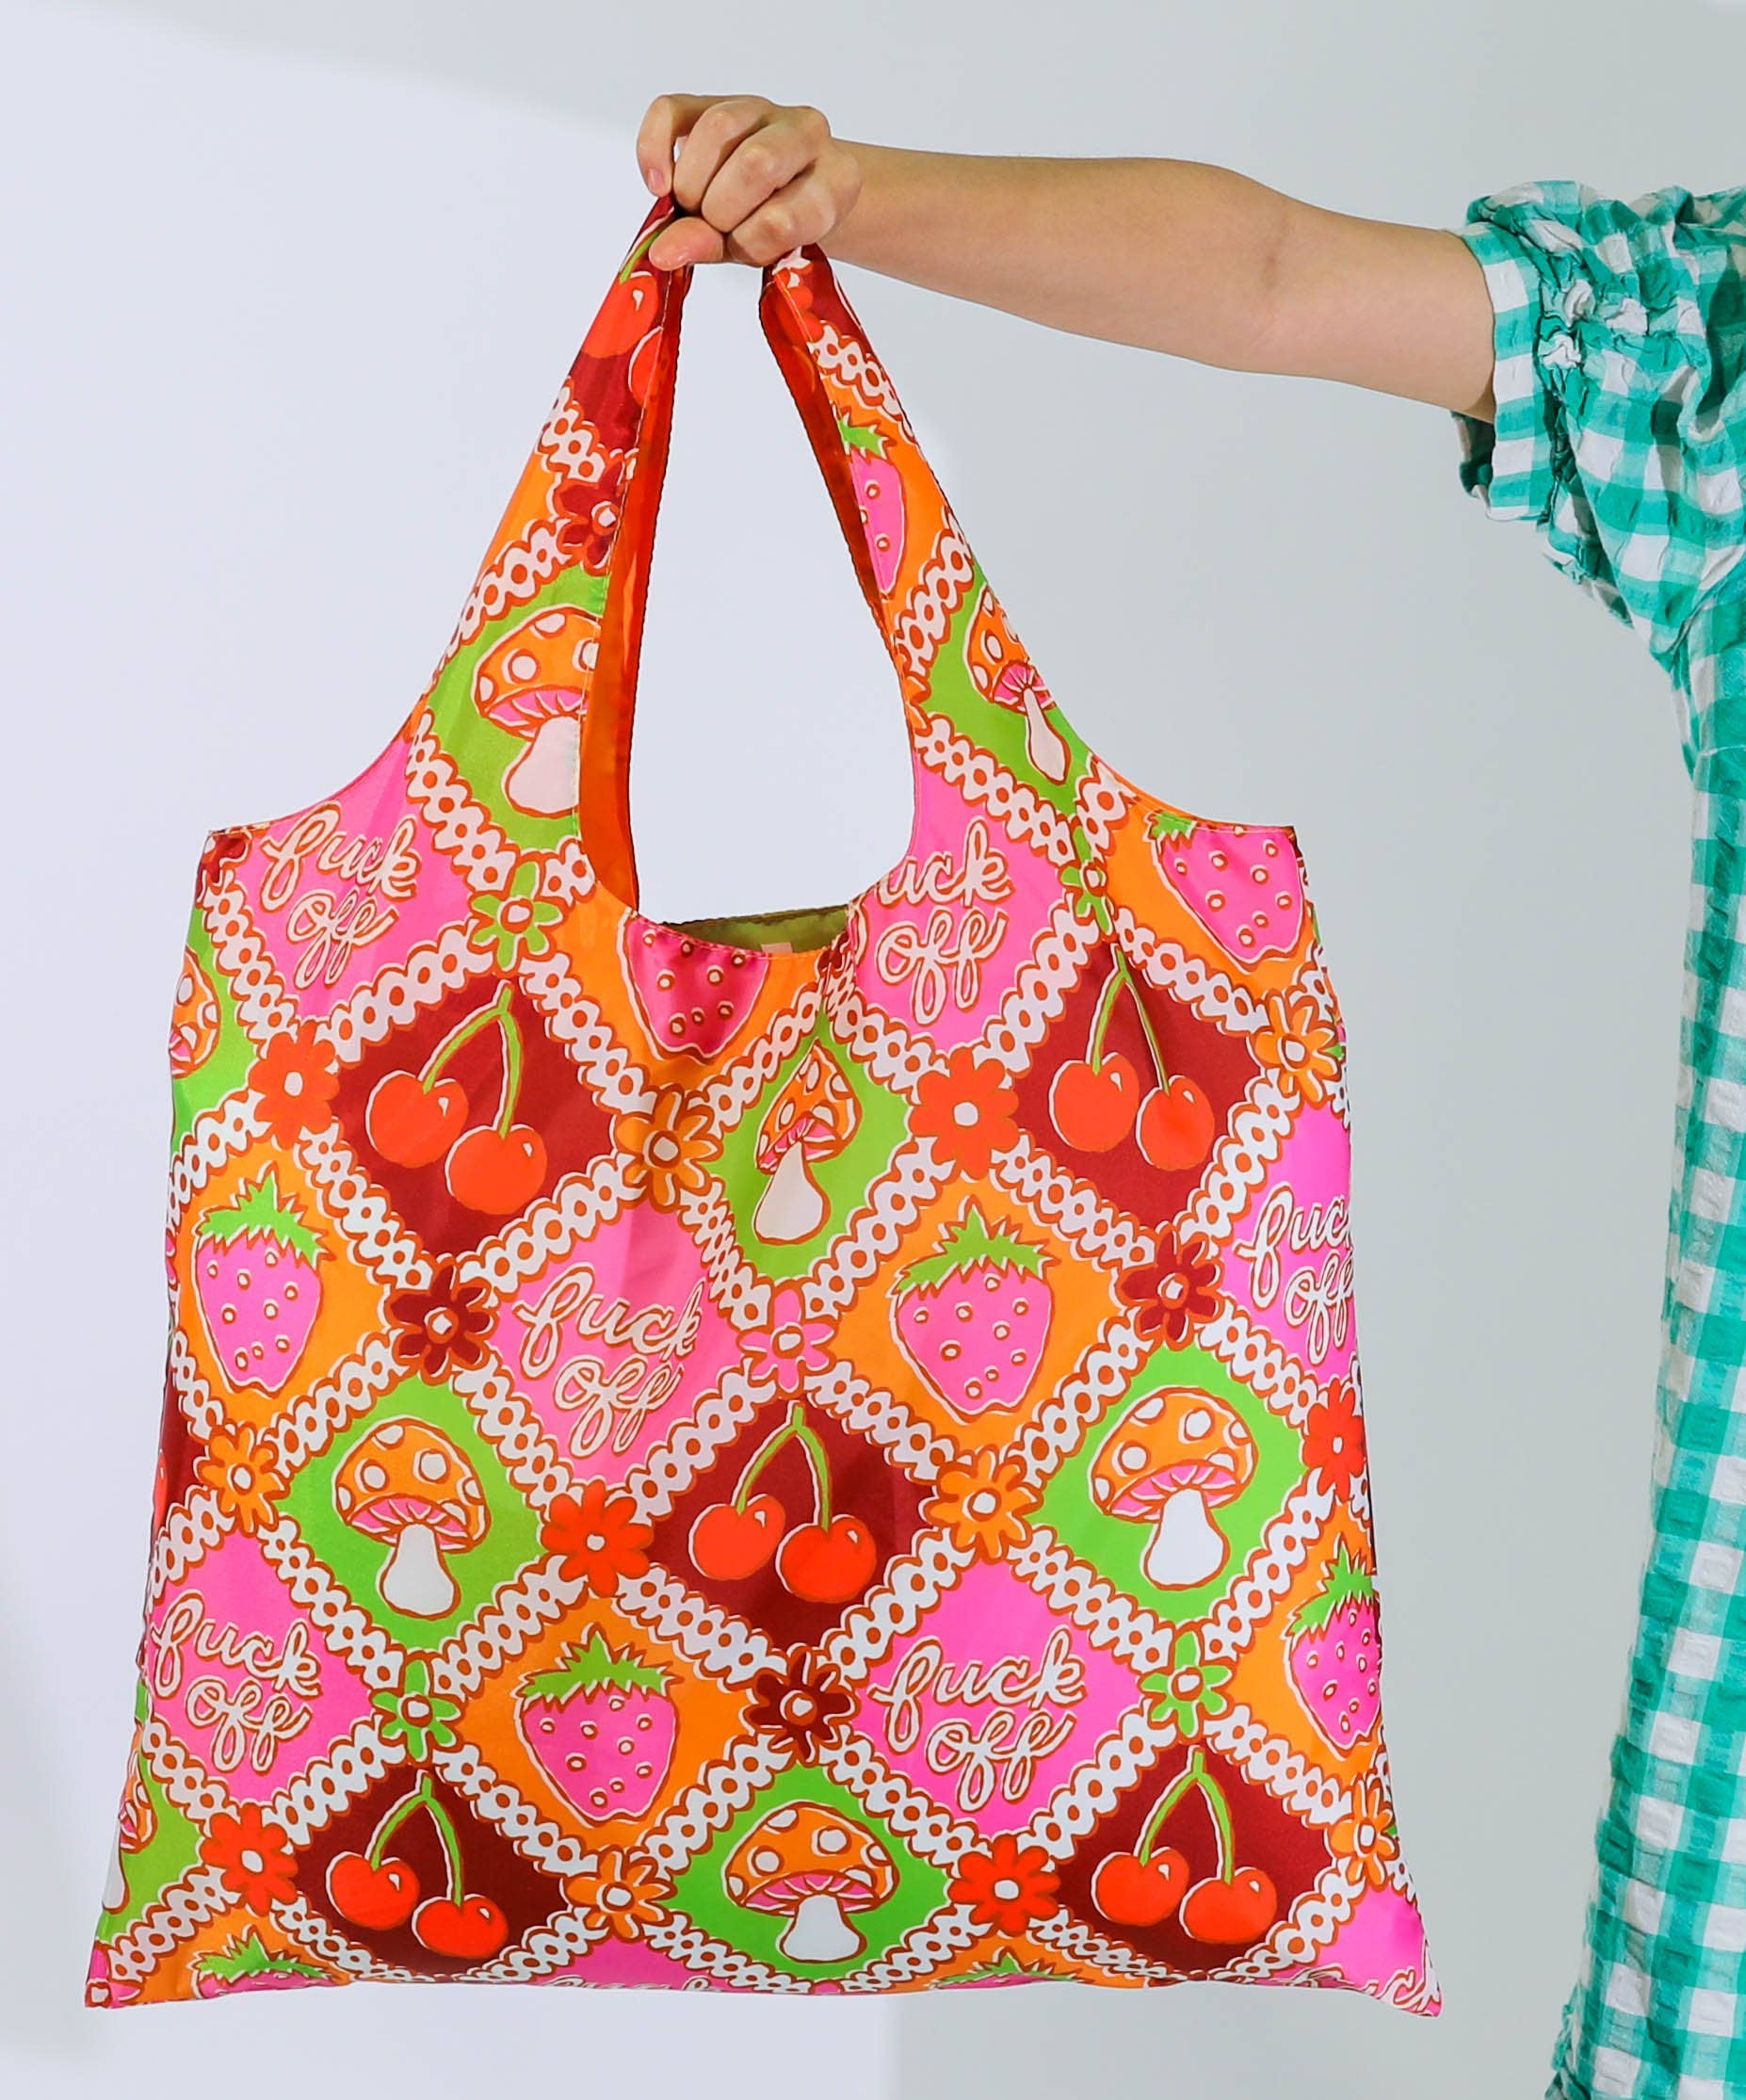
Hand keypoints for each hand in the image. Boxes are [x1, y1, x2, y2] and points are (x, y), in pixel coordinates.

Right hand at [636, 96, 861, 269]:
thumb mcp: (756, 250)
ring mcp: (760, 108)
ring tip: (692, 206)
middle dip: (719, 210)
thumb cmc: (776, 223)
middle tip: (714, 225)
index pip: (783, 217)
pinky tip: (659, 185)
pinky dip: (654, 150)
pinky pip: (671, 111)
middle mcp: (807, 132)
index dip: (748, 241)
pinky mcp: (711, 99)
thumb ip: (715, 249)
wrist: (778, 189)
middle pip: (755, 163)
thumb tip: (664, 250)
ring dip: (691, 184)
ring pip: (717, 129)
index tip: (739, 247)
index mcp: (835, 179)